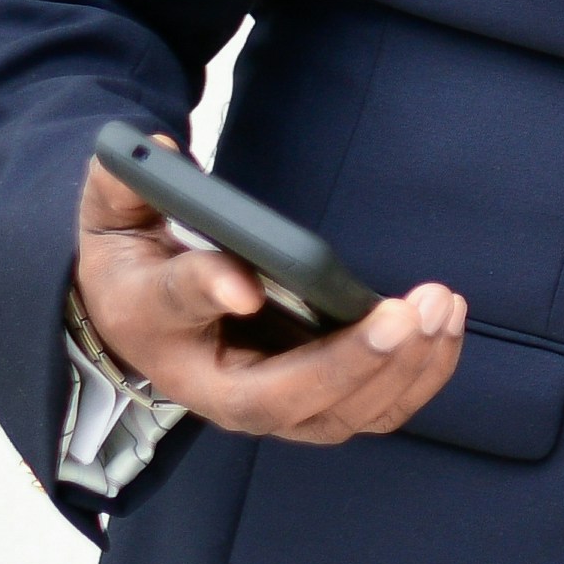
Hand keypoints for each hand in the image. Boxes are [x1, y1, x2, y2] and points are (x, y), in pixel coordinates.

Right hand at [73, 152, 467, 444]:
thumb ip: (126, 187)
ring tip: (439, 305)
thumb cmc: (136, 269)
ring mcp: (280, 407)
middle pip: (288, 401)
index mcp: (160, 335)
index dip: (209, 294)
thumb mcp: (117, 224)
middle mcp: (221, 392)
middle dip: (354, 361)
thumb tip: (158, 149)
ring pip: (348, 415)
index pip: (177, 313)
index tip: (243, 284)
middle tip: (406, 311)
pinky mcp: (323, 403)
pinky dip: (422, 373)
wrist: (145, 322)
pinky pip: (380, 407)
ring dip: (405, 367)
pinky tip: (446, 321)